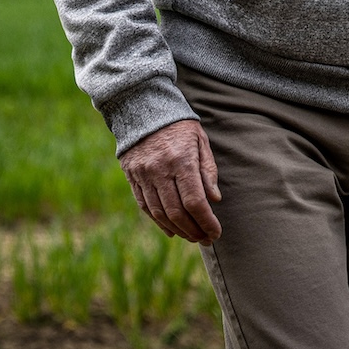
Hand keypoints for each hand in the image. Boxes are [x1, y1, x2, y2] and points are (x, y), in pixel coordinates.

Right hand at [119, 119, 221, 243]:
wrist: (144, 109)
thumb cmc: (180, 126)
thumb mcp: (200, 141)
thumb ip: (208, 170)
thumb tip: (214, 200)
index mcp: (181, 160)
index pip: (195, 201)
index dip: (206, 221)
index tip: (216, 232)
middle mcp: (160, 170)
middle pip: (177, 212)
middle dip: (193, 230)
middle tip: (206, 239)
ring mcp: (143, 175)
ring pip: (160, 213)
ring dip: (178, 230)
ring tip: (192, 237)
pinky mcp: (132, 177)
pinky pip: (145, 206)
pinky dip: (158, 222)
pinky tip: (171, 230)